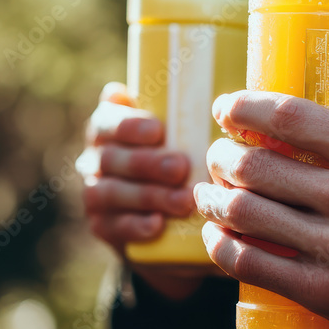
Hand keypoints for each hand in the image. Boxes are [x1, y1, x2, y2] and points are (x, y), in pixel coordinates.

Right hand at [77, 82, 214, 299]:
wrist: (169, 224)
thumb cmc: (182, 164)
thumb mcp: (184, 138)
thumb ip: (189, 118)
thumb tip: (232, 102)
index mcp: (110, 129)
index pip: (106, 120)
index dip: (127, 124)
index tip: (159, 130)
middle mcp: (97, 159)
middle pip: (111, 158)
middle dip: (147, 163)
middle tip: (182, 167)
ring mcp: (95, 194)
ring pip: (110, 192)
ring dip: (149, 195)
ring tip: (184, 201)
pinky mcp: (103, 227)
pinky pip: (112, 226)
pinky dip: (135, 225)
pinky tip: (158, 225)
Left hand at [194, 69, 328, 328]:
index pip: (291, 117)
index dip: (245, 107)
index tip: (227, 107)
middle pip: (257, 166)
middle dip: (222, 156)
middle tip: (217, 154)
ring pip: (246, 213)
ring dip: (213, 199)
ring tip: (207, 192)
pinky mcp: (324, 292)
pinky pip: (251, 265)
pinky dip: (221, 247)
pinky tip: (215, 235)